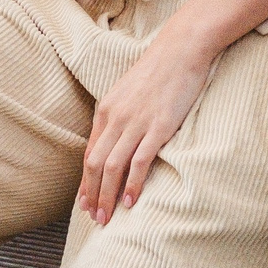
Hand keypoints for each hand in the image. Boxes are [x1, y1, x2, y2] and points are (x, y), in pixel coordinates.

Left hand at [79, 31, 214, 223]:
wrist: (181, 48)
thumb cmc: (159, 70)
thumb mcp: (129, 91)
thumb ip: (119, 115)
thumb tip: (116, 141)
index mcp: (106, 110)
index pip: (90, 153)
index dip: (86, 181)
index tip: (85, 202)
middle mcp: (116, 118)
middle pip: (95, 164)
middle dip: (92, 195)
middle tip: (93, 218)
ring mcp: (136, 123)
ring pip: (113, 167)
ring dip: (107, 196)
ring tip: (107, 218)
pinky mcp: (159, 126)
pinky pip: (140, 161)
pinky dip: (132, 184)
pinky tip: (130, 201)